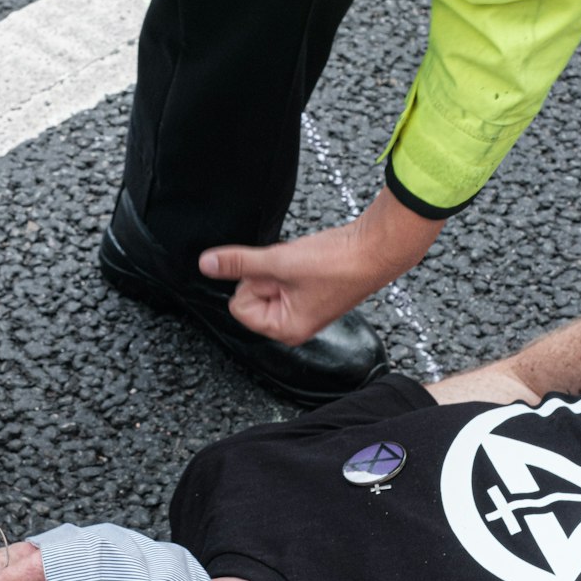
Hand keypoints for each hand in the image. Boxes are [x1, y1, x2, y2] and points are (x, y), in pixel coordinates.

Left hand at [199, 188, 444, 344]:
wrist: (375, 250)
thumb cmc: (337, 264)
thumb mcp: (278, 262)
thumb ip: (238, 263)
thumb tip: (206, 264)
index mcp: (284, 330)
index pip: (239, 306)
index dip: (254, 283)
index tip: (280, 277)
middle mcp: (291, 326)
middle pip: (249, 294)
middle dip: (265, 274)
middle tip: (294, 270)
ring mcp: (300, 309)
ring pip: (264, 282)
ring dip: (277, 266)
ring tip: (303, 265)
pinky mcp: (307, 292)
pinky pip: (279, 275)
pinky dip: (287, 263)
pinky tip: (307, 262)